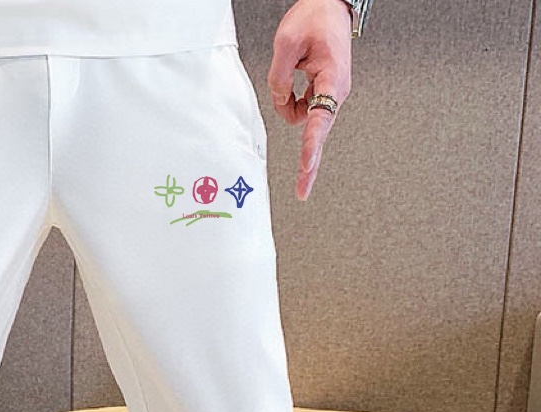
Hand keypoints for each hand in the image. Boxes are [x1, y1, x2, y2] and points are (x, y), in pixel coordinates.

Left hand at [268, 0, 351, 200]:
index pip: (319, 119)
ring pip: (305, 118)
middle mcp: (336, 91)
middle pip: (319, 132)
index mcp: (333, 78)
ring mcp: (331, 93)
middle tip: (301, 190)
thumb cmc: (315, 18)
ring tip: (293, 65)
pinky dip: (292, 100)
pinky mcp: (324, 92)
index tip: (306, 167)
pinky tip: (292, 79)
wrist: (330, 4)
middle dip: (309, 160)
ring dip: (290, 105)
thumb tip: (279, 103)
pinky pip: (303, 108)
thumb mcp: (286, 43)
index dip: (311, 146)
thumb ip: (278, 78)